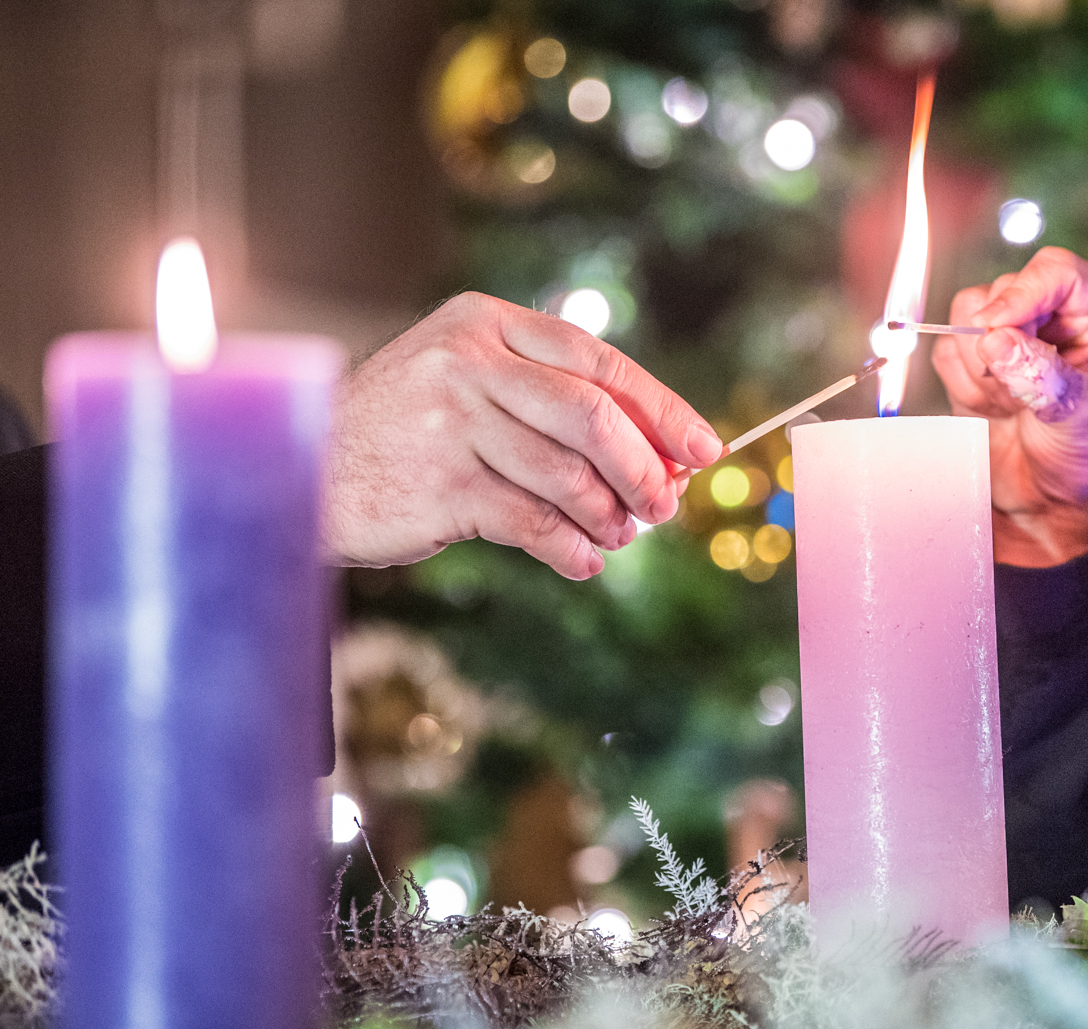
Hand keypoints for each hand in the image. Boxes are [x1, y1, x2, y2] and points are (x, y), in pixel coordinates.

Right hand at [323, 292, 722, 577]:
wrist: (301, 467)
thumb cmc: (404, 432)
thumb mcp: (468, 387)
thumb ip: (549, 405)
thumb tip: (657, 459)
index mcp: (485, 324)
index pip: (598, 361)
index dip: (661, 409)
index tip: (703, 448)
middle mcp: (469, 361)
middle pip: (593, 416)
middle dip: (643, 469)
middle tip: (664, 506)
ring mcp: (451, 421)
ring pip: (568, 474)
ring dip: (608, 516)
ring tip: (618, 536)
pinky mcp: (441, 483)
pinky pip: (532, 521)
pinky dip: (570, 548)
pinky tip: (583, 561)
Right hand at [931, 247, 1087, 567]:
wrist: (1056, 498)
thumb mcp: (1077, 416)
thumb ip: (1041, 378)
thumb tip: (995, 340)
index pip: (1055, 271)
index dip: (1022, 293)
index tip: (997, 328)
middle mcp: (1053, 312)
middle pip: (1001, 290)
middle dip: (997, 342)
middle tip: (1018, 392)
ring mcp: (1011, 334)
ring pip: (965, 316)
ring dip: (979, 369)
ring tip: (1012, 405)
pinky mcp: (974, 359)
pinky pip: (945, 351)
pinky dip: (962, 386)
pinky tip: (993, 410)